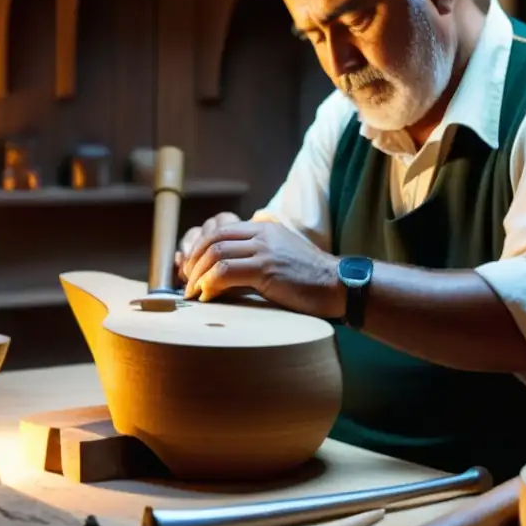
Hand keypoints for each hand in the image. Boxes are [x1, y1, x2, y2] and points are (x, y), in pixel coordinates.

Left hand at [180, 220, 345, 318]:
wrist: (337, 285)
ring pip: (216, 255)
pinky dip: (210, 285)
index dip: (200, 248)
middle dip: (194, 262)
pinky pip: (226, 273)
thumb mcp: (281, 255)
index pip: (220, 230)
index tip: (192, 269)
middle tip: (187, 282)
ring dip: (198, 275)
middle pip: (213, 240)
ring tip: (194, 293)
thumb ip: (257, 254)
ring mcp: (264, 250)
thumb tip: (226, 271)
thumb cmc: (310, 278)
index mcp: (264, 228)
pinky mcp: (266, 269)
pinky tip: (207, 297)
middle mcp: (262, 234)